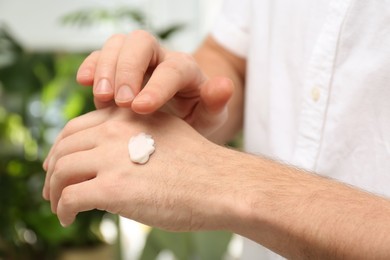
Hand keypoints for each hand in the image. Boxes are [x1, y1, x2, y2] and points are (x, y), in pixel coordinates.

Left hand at [42, 108, 235, 230]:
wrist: (221, 184)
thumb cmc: (199, 165)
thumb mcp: (165, 133)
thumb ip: (136, 135)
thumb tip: (114, 155)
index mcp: (126, 116)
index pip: (76, 127)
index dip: (62, 147)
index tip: (59, 164)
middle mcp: (115, 131)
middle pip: (64, 149)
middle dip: (52, 171)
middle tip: (52, 189)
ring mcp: (112, 158)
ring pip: (61, 172)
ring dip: (54, 192)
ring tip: (60, 207)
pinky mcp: (113, 188)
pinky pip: (71, 198)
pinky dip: (64, 210)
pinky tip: (70, 218)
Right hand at [77, 30, 233, 135]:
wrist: (178, 116)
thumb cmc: (195, 116)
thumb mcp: (210, 116)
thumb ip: (216, 103)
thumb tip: (224, 86)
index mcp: (186, 69)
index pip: (172, 69)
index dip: (156, 86)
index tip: (141, 108)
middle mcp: (160, 58)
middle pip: (141, 42)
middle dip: (128, 69)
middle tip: (121, 101)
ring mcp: (136, 60)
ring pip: (117, 44)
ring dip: (106, 68)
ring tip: (102, 97)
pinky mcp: (117, 68)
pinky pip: (100, 55)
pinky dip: (91, 65)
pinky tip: (84, 82)